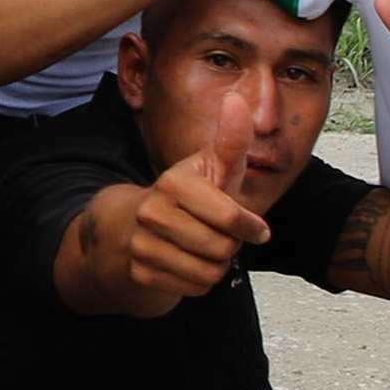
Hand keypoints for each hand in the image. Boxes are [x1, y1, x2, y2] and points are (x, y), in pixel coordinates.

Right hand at [126, 88, 268, 303]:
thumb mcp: (214, 167)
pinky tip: (185, 262)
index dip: (251, 227)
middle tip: (216, 233)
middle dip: (229, 245)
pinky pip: (195, 289)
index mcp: (173, 183)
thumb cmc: (191, 195)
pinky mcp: (141, 274)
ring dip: (216, 265)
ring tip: (201, 246)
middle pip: (223, 249)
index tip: (253, 226)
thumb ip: (231, 140)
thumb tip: (238, 99)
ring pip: (210, 273)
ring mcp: (141, 244)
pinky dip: (199, 282)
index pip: (232, 221)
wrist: (136, 225)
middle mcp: (151, 212)